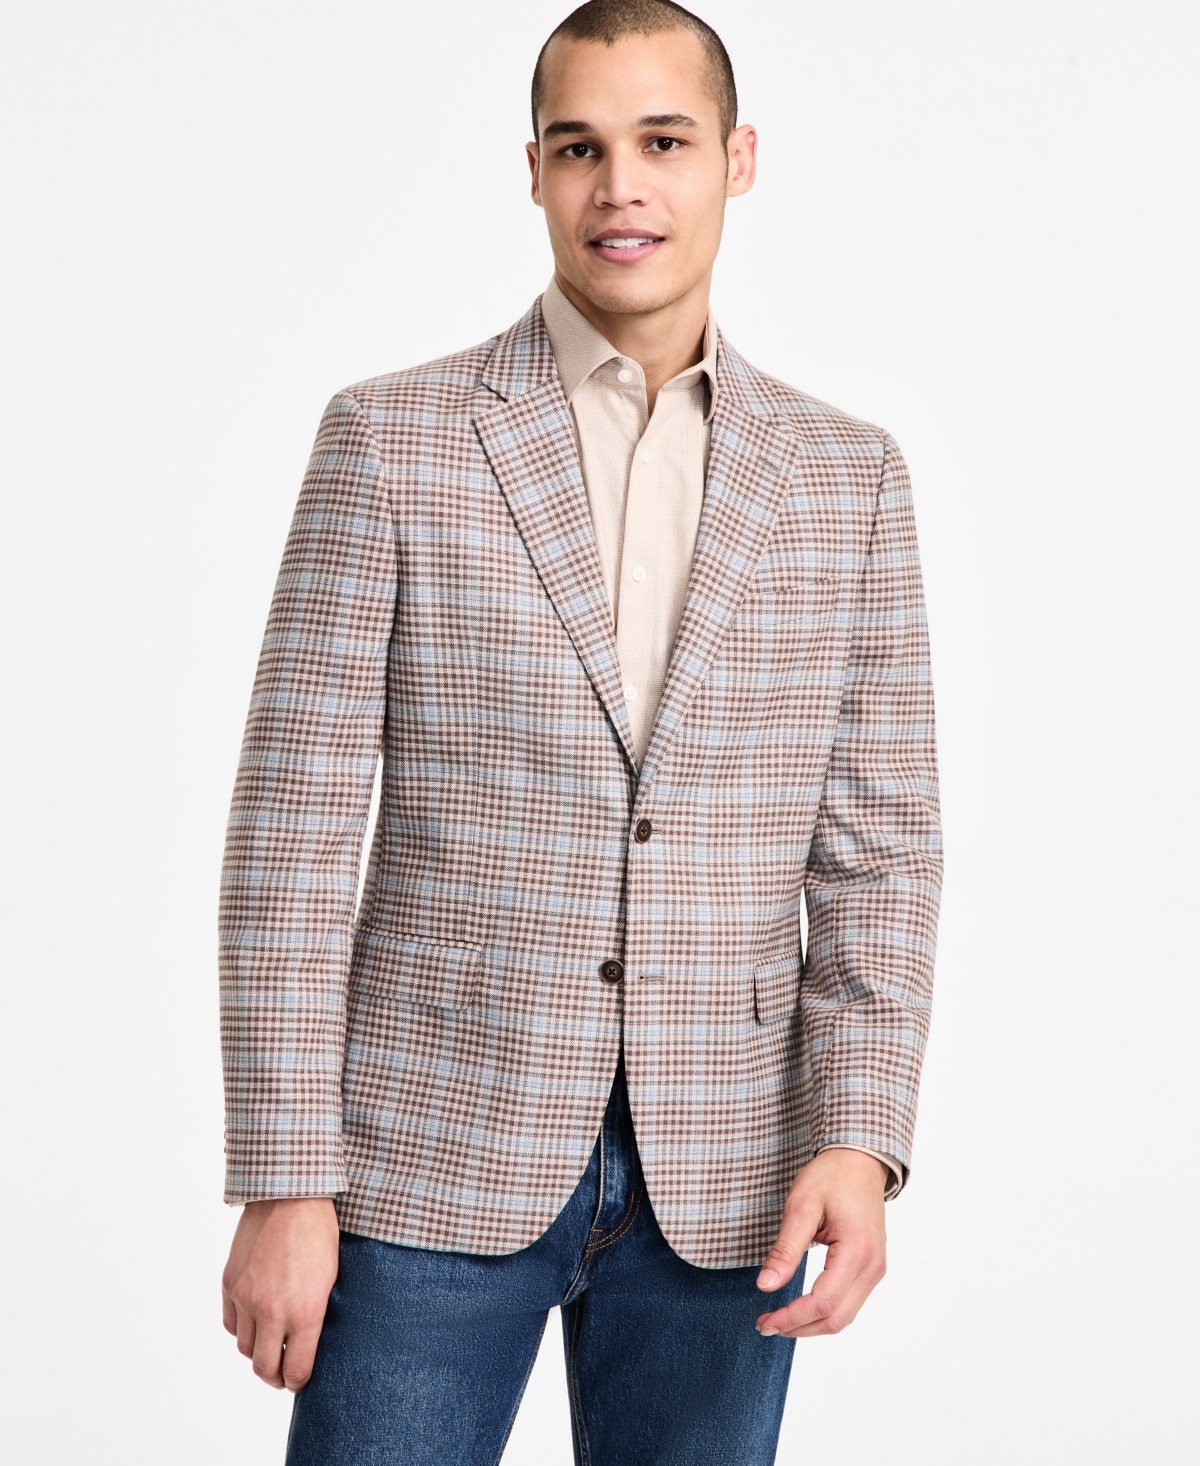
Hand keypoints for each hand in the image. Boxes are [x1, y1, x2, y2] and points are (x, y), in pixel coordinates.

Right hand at [222, 1197, 339, 1390]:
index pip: (296, 1371)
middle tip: (282, 1374)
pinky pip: (231, 1323)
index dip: (298, 1382)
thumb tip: (309, 1344)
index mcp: (305, 1313)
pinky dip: (242, 1329)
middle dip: (275, 1377)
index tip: (300, 1380)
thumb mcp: (331, 1278)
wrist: (290, 1196)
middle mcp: (272, 1312)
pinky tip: (255, 1321)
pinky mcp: (230, 1284)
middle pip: (264, 1369)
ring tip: (271, 1344)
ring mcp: (247, 1298)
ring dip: (259, 1350)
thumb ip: (316, 1316)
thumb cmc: (320, 1233)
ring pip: (246, 1347)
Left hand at [753, 1148, 886, 1336]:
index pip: (822, 1302)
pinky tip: (802, 1308)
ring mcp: (875, 1270)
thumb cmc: (832, 1176)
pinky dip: (824, 1312)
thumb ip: (786, 1249)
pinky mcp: (871, 1267)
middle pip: (836, 1318)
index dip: (792, 1318)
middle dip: (799, 1328)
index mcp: (856, 1252)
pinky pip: (849, 1302)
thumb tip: (765, 1286)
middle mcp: (872, 1267)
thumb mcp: (801, 1206)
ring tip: (779, 1320)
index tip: (764, 1320)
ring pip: (844, 1315)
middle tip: (765, 1324)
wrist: (860, 1160)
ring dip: (812, 1324)